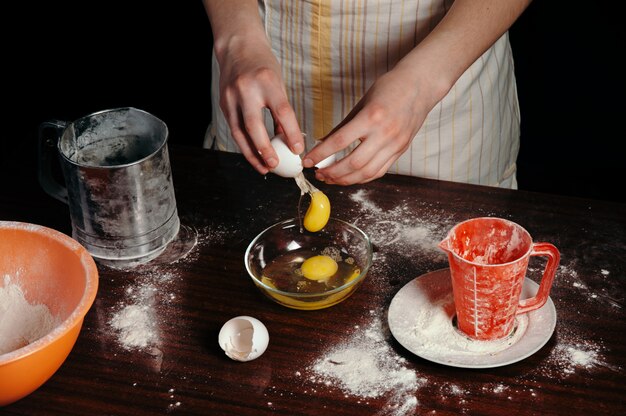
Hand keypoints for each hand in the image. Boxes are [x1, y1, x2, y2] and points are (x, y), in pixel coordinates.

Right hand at [216, 36, 303, 173]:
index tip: (298, 150)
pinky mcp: (223, 104)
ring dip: (251, 153)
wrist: (238, 47)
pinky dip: (244, 144)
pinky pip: (234, 129)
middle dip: (265, 149)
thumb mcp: (278, 84)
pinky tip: (254, 155)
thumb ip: (281, 112)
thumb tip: (288, 140)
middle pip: (254, 125)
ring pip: (239, 132)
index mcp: (267, 81)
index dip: (291, 133)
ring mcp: (231, 96)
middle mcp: (246, 89)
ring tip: (264, 168)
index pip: (282, 111)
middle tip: (275, 165)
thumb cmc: (263, 66)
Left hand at [302, 66, 432, 184]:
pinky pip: (379, 171)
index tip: (308, 161)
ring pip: (366, 172)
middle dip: (332, 172)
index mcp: (371, 117)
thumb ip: (343, 126)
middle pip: (353, 163)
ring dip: (345, 179)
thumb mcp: (362, 103)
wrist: (420, 86)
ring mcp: (395, 144)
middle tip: (318, 173)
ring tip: (331, 178)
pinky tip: (350, 177)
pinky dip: (362, 178)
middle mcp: (384, 133)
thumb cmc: (390, 88)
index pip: (339, 141)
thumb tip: (323, 144)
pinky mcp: (401, 151)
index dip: (320, 154)